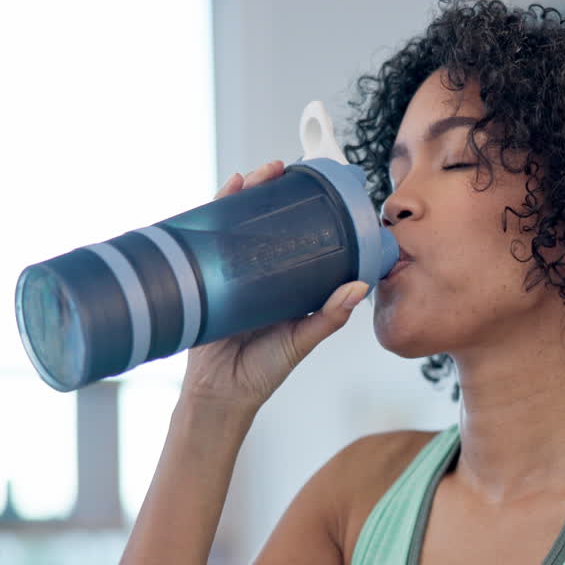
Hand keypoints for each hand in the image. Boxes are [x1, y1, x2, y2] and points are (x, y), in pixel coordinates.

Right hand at [180, 160, 368, 411]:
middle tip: (281, 169)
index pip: (294, 236)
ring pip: (235, 223)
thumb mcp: (301, 340)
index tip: (314, 186)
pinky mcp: (204, 277)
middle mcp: (257, 272)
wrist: (219, 395)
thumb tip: (360, 287)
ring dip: (243, 194)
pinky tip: (224, 191)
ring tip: (255, 174)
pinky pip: (206, 239)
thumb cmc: (263, 372)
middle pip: (263, 221)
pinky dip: (212, 212)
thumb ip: (328, 316)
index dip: (302, 210)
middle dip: (269, 191)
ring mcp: (229, 272)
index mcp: (285, 283)